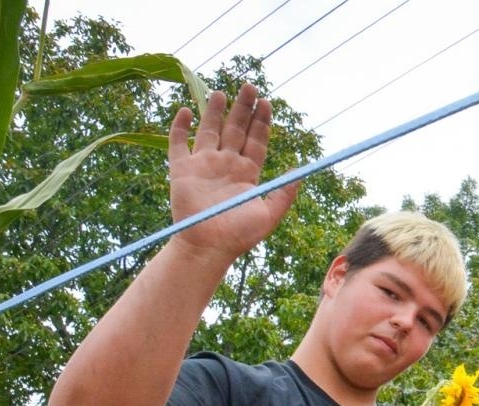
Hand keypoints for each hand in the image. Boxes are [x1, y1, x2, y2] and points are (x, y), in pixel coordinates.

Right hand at [168, 84, 299, 262]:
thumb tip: (300, 171)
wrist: (207, 247)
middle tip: (250, 86)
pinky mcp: (181, 170)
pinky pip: (178, 143)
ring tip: (221, 92)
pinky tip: (185, 110)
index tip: (267, 102)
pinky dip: (179, 126)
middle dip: (243, 108)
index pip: (256, 141)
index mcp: (247, 174)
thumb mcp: (269, 214)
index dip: (262, 122)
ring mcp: (203, 166)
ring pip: (210, 131)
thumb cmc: (239, 235)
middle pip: (236, 129)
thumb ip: (285, 193)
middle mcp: (226, 165)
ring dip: (215, 111)